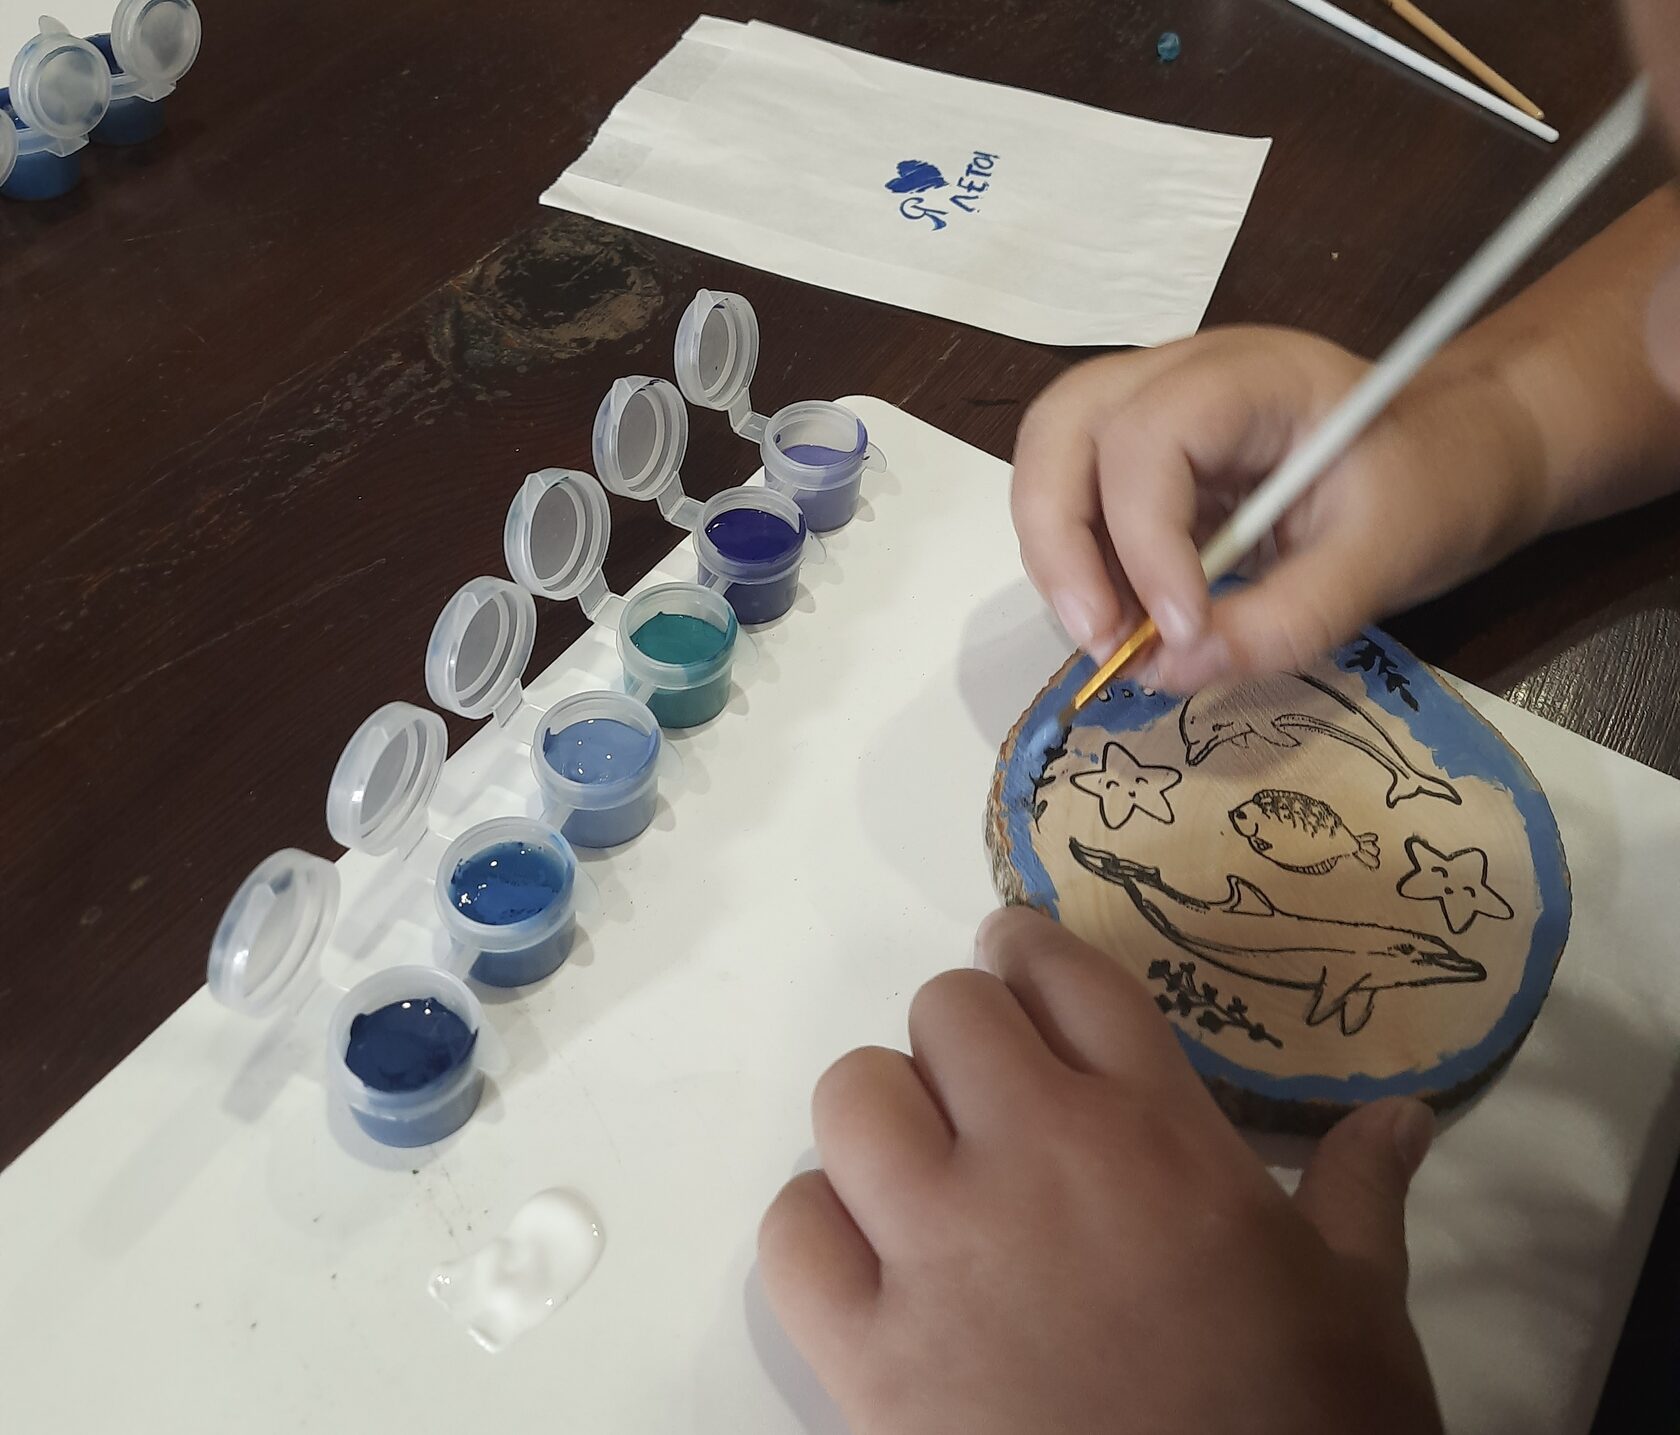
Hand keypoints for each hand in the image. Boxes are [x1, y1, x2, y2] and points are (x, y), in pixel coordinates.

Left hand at [759, 908, 1442, 1434]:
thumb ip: (1360, 1188)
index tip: (1013, 956)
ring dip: (882, 1119)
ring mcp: (940, 1251)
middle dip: (964, 1039)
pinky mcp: (869, 1353)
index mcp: (1153, 1129)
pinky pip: (790, 1231)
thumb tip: (1407, 1115)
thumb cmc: (1305, 1425)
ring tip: (920, 1170)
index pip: (1064, 974)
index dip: (1026, 947)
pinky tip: (866, 1263)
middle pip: (945, 1012)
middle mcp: (1034, 1158)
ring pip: (852, 1096)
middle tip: (986, 1094)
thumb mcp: (1361, 1303)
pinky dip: (818, 1229)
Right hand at [1010, 327, 1549, 690]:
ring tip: (1110, 641)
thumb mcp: (1384, 560)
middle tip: (1100, 642)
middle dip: (1060, 544)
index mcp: (1253, 374)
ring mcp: (1151, 408)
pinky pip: (1075, 502)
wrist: (1458, 454)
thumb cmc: (1435, 485)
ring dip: (1059, 560)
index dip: (1145, 542)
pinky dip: (1080, 569)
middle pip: (1062, 429)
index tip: (1181, 633)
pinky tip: (1125, 623)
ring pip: (1049, 460)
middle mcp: (1180, 374)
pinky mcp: (1142, 460)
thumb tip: (1172, 671)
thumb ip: (1284, 620)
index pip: (1150, 437)